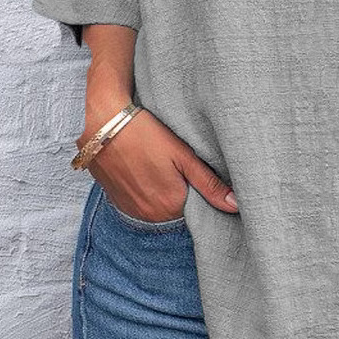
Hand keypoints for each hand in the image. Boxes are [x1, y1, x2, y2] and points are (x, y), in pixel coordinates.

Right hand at [77, 108, 238, 222]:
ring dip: (164, 192)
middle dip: (183, 192)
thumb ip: (210, 184)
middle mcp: (150, 216)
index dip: (201, 192)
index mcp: (171, 206)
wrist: (102, 123)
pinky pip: (141, 203)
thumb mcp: (184, 156)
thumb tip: (236, 206)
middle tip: (179, 166)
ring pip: (159, 206)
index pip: (198, 208)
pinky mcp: (117, 202)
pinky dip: (147, 191)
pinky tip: (147, 170)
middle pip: (178, 209)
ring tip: (161, 166)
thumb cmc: (146, 134)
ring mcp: (131, 210)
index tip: (199, 173)